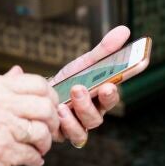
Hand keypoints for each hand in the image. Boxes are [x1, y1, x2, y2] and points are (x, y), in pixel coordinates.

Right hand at [0, 66, 62, 165]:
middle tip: (50, 129)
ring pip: (42, 132)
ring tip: (40, 147)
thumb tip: (19, 72)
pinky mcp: (2, 152)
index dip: (50, 96)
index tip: (51, 105)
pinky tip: (32, 160)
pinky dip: (35, 160)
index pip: (37, 83)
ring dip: (45, 143)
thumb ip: (0, 85)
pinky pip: (32, 155)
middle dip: (53, 120)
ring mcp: (1, 128)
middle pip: (45, 107)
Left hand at [48, 26, 128, 146]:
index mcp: (102, 98)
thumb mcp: (85, 63)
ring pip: (86, 126)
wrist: (39, 94)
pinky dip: (65, 124)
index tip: (112, 83)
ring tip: (70, 96)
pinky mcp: (63, 134)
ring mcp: (78, 126)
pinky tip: (59, 109)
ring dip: (80, 111)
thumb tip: (125, 30)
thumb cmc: (68, 80)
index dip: (115, 92)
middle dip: (96, 102)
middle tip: (89, 87)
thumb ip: (105, 50)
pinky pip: (69, 135)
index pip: (113, 96)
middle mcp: (93, 114)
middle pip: (100, 115)